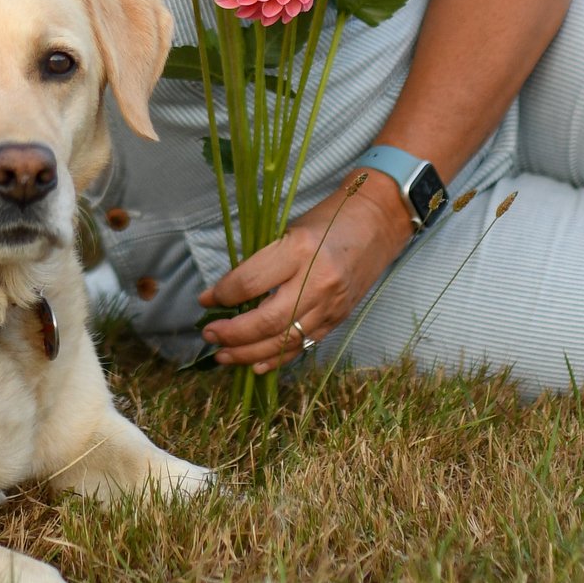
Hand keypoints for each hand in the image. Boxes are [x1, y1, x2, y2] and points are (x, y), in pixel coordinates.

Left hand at [197, 171, 411, 371]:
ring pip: (283, 340)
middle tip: (210, 334)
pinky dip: (277, 358)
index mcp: (300, 249)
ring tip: (223, 355)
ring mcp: (330, 304)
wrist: (378, 222)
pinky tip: (255, 364)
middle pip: (266, 320)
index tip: (205, 299)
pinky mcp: (338, 318)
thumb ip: (263, 261)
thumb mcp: (290, 229)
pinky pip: (303, 345)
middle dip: (232, 333)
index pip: (250, 283)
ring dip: (248, 352)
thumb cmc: (329, 218)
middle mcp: (317, 281)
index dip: (222, 295)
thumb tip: (228, 292)